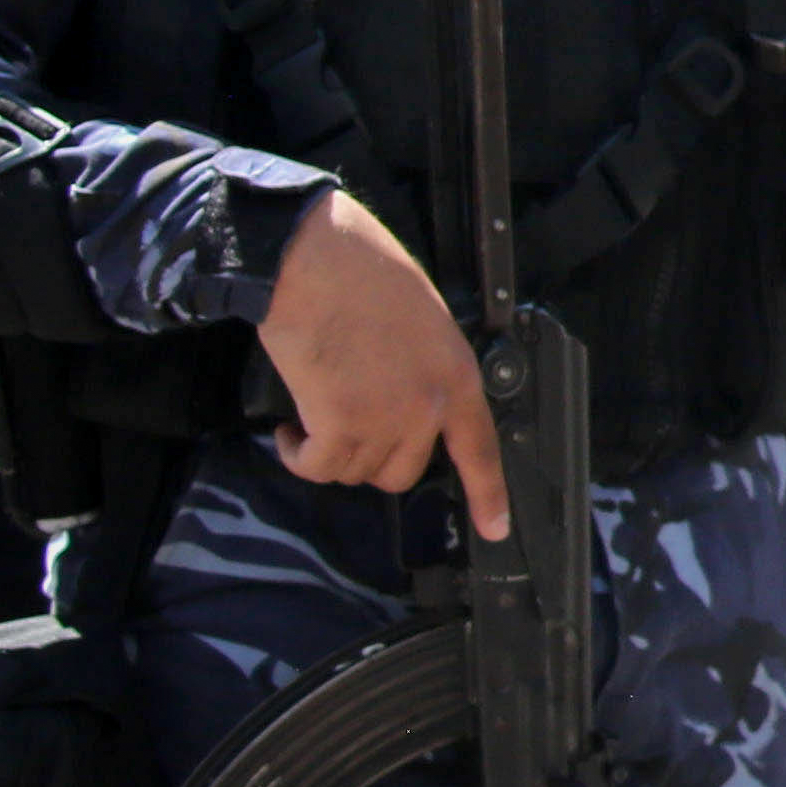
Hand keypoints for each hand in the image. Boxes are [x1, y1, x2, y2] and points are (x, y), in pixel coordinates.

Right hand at [256, 191, 508, 535]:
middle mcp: (428, 407)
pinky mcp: (337, 422)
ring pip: (356, 471)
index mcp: (457, 377)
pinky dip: (298, 456)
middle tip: (344, 428)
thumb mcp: (422, 321)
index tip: (496, 528)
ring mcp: (384, 418)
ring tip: (312, 419)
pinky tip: (289, 433)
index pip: (481, 450)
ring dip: (329, 455)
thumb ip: (423, 368)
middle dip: (370, 458)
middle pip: (403, 472)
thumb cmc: (364, 273)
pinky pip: (318, 466)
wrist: (318, 258)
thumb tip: (402, 395)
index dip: (489, 495)